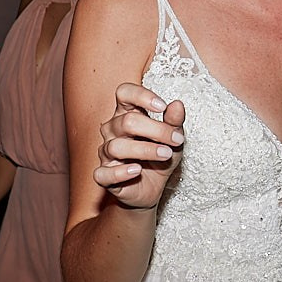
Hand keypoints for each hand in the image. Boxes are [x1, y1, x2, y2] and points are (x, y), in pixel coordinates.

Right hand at [95, 84, 185, 210]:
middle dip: (156, 130)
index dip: (141, 96)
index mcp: (126, 113)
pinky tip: (137, 170)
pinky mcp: (104, 175)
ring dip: (145, 150)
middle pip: (127, 122)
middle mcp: (113, 130)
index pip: (124, 93)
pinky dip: (121, 172)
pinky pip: (104, 173)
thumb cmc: (160, 157)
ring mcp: (106, 153)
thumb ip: (175, 122)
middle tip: (176, 140)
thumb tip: (177, 104)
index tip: (162, 107)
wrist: (153, 188)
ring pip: (117, 146)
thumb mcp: (174, 138)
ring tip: (166, 155)